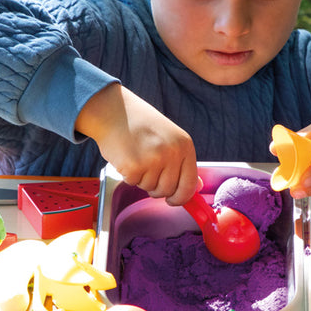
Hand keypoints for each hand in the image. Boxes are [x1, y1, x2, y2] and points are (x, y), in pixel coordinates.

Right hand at [76, 83, 199, 204]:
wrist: (114, 110)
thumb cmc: (140, 124)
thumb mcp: (170, 138)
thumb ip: (182, 163)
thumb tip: (196, 186)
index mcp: (184, 145)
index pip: (189, 184)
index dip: (181, 197)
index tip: (173, 200)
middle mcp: (172, 153)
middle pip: (168, 190)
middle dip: (157, 187)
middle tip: (147, 170)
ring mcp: (153, 160)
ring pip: (150, 188)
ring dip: (141, 179)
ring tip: (136, 157)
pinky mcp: (133, 166)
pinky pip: (133, 183)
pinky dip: (128, 175)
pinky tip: (126, 157)